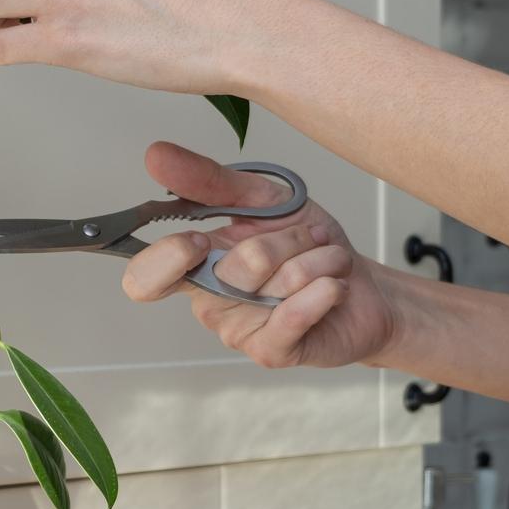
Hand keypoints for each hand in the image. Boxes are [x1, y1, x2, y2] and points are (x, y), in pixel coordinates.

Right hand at [121, 142, 398, 367]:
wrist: (364, 285)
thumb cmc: (309, 246)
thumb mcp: (262, 199)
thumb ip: (208, 180)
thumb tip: (156, 155)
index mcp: (195, 266)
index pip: (145, 279)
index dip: (167, 259)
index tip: (200, 239)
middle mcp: (210, 303)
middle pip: (236, 268)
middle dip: (287, 241)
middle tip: (308, 237)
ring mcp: (239, 332)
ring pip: (275, 286)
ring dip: (316, 261)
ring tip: (326, 262)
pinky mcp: (272, 352)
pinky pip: (293, 315)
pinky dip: (324, 288)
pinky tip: (334, 285)